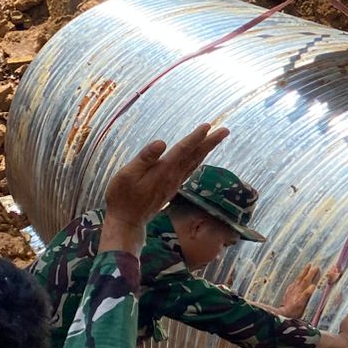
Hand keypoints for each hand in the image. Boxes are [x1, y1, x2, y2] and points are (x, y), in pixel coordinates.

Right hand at [101, 125, 229, 252]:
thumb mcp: (127, 175)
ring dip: (206, 149)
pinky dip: (198, 160)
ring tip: (217, 138)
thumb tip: (161, 142)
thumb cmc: (122, 197)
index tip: (207, 126)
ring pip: (194, 162)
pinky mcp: (172, 188)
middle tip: (225, 130)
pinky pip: (189, 170)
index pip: (183, 150)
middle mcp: (173, 176)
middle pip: (195, 155)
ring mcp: (174, 183)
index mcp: (163, 170)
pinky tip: (200, 157)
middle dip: (210, 142)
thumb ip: (145, 158)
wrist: (127, 222)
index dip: (195, 137)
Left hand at [275, 263, 325, 318]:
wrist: (283, 314)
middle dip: (306, 270)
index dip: (311, 273)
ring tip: (304, 270)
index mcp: (300, 290)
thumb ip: (307, 294)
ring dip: (301, 274)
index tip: (316, 267)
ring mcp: (291, 290)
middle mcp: (295, 288)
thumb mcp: (302, 303)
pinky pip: (292, 284)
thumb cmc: (294, 310)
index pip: (307, 279)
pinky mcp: (288, 294)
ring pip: (297, 280)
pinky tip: (295, 282)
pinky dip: (295, 281)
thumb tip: (313, 286)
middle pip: (301, 277)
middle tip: (310, 264)